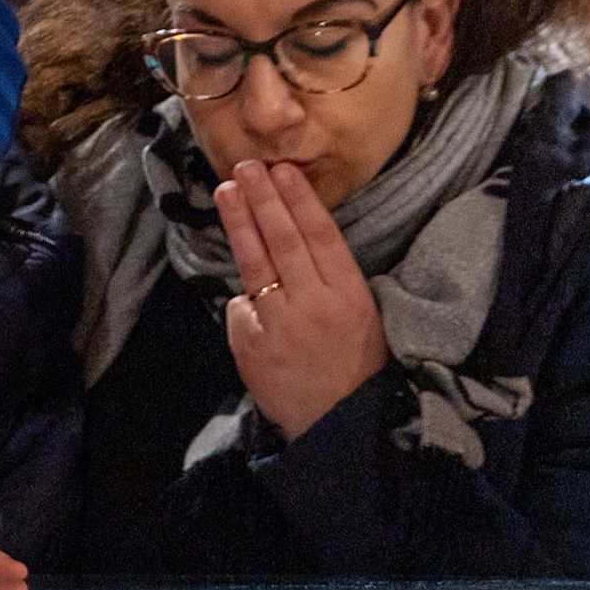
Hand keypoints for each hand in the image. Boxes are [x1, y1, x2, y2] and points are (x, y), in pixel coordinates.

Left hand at [219, 158, 390, 439]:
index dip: (299, 200)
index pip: (321, 235)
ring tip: (227, 191)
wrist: (337, 422)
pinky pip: (242, 306)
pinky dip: (244, 295)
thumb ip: (329, 283)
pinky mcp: (252, 342)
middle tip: (246, 167)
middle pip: (283, 239)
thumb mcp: (362, 316)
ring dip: (240, 223)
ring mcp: (279, 322)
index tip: (283, 171)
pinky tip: (243, 280)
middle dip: (263, 199)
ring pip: (256, 263)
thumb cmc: (354, 366)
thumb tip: (295, 254)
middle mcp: (314, 302)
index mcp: (350, 293)